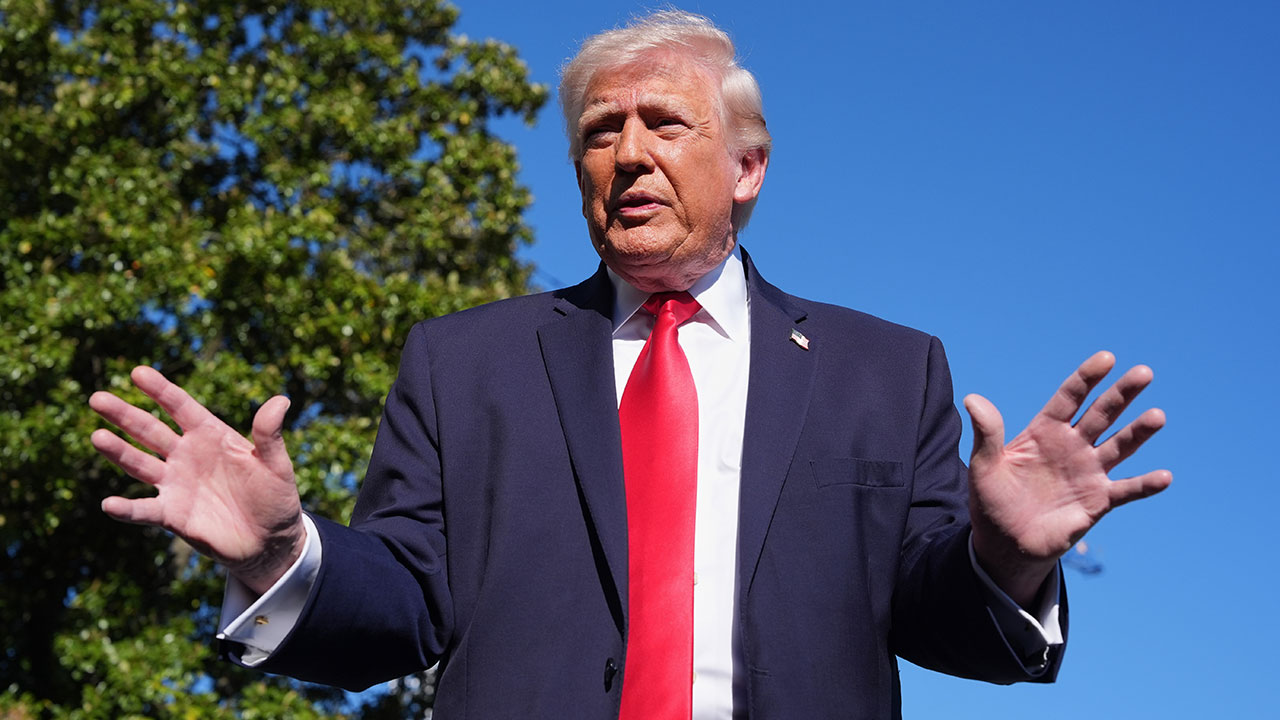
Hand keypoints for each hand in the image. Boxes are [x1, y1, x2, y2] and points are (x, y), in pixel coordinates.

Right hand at [90, 366, 304, 594]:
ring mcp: (176, 484)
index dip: (160, 390)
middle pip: (150, 431)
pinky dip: (127, 509)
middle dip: (125, 415)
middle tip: (97, 398)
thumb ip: (269, 435)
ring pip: (140, 464)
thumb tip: (281, 400)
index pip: (180, 407)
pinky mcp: (172, 515)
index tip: (137, 372)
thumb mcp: (276, 465)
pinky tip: (109, 504)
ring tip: (96, 436)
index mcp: (210, 436)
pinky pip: (145, 510)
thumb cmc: (275, 497)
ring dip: (118, 452)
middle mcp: (186, 456)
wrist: (270, 540)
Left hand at [964, 351, 1171, 605]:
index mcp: (1045, 432)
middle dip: (1121, 394)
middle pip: (1101, 414)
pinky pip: (1126, 490)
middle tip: (1144, 373)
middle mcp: (1072, 446)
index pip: (1069, 398)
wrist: (1006, 544)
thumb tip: (973, 399)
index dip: (1087, 378)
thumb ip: (986, 433)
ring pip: (1120, 446)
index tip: (1107, 358)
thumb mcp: (984, 466)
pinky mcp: (1099, 500)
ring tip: (1157, 416)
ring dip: (1139, 432)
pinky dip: (1145, 485)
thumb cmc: (993, 501)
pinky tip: (1164, 477)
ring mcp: (1089, 472)